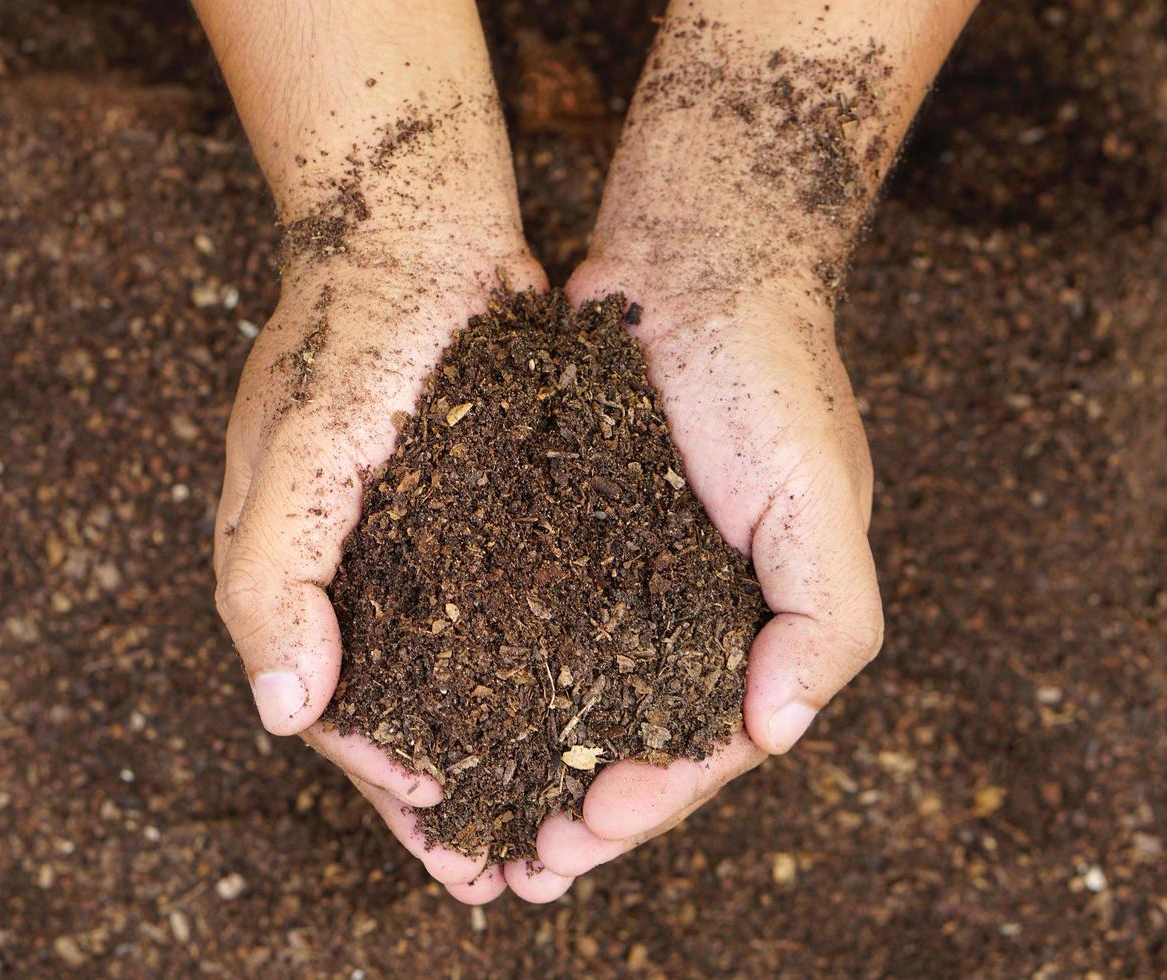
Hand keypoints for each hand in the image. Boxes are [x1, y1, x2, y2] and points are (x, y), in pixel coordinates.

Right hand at [213, 237, 546, 903]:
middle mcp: (361, 573)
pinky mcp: (488, 511)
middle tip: (499, 876)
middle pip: (401, 713)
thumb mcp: (292, 456)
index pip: (330, 708)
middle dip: (442, 798)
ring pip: (460, 678)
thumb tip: (281, 714)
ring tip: (548, 824)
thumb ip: (268, 581)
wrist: (418, 229)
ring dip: (496, 754)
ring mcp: (427, 545)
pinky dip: (536, 674)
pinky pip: (511, 614)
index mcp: (299, 577)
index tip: (445, 828)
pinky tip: (585, 712)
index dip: (382, 777)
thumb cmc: (345, 337)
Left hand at [525, 259, 882, 880]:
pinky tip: (443, 714)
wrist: (696, 261)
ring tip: (467, 820)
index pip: (700, 747)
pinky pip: (520, 621)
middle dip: (575, 810)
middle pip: (624, 740)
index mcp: (751, 626)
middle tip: (510, 868)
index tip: (575, 842)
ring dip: (523, 765)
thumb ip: (827, 619)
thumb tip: (777, 735)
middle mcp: (681, 613)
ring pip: (565, 697)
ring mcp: (614, 574)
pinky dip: (489, 677)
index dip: (644, 806)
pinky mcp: (553, 528)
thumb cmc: (771, 377)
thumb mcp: (823, 497)